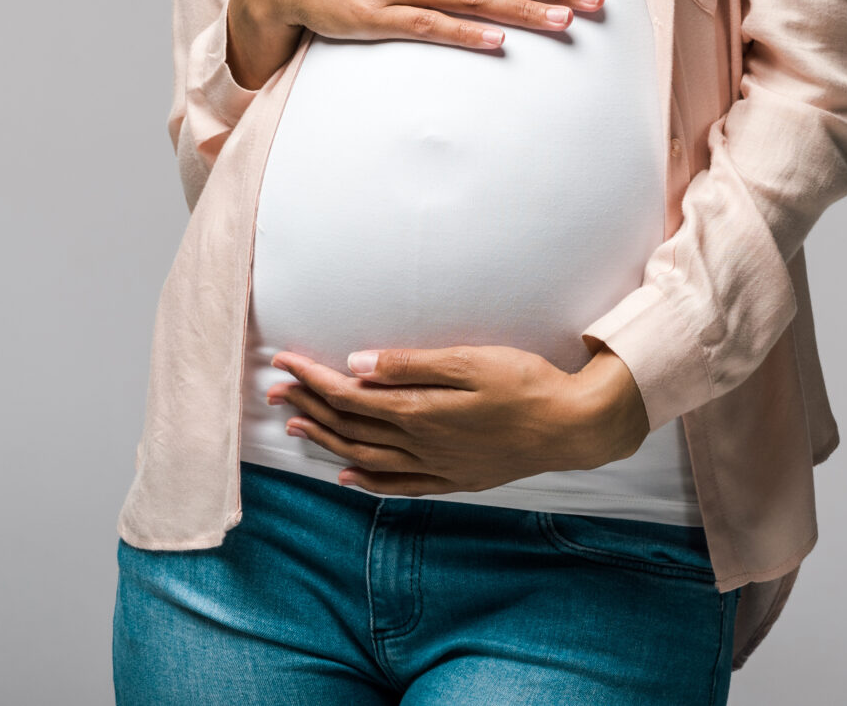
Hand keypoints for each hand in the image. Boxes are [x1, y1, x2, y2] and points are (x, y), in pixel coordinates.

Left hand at [266, 346, 651, 495]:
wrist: (570, 426)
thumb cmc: (524, 384)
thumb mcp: (470, 360)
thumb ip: (412, 364)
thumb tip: (358, 364)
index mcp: (419, 411)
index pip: (350, 395)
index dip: (313, 379)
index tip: (285, 361)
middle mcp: (419, 445)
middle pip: (350, 427)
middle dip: (309, 407)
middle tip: (276, 391)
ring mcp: (436, 466)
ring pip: (366, 457)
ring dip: (327, 442)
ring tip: (296, 428)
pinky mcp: (453, 478)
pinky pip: (398, 486)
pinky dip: (367, 482)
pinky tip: (349, 477)